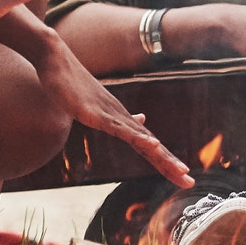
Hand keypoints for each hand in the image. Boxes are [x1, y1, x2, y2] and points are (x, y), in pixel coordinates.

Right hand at [33, 45, 192, 186]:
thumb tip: (142, 119)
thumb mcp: (100, 106)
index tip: (182, 177)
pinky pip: (119, 128)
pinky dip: (138, 136)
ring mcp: (110, 115)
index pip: (149, 146)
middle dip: (170, 165)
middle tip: (189, 182)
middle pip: (151, 146)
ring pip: (141, 139)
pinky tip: (152, 144)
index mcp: (122, 121)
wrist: (56, 61)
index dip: (165, 162)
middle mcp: (122, 118)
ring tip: (181, 169)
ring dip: (162, 155)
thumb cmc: (73, 85)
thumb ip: (119, 117)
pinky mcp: (96, 113)